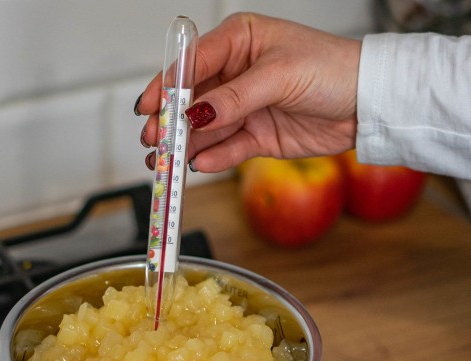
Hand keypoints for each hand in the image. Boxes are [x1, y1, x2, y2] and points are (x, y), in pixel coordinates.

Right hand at [136, 12, 361, 172]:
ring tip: (166, 160)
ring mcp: (245, 108)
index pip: (192, 63)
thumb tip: (196, 114)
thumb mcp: (279, 75)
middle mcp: (237, 75)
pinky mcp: (256, 136)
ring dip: (186, 144)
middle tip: (154, 139)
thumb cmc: (332, 70)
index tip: (149, 106)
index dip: (167, 85)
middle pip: (193, 100)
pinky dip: (214, 157)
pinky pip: (228, 148)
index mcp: (240, 43)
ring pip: (207, 128)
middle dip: (171, 120)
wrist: (365, 105)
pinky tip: (199, 163)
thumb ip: (234, 97)